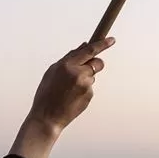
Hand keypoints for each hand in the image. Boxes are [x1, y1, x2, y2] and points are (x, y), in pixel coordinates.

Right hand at [11, 38, 112, 157]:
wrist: (47, 117)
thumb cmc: (46, 94)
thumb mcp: (52, 72)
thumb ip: (69, 58)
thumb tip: (83, 47)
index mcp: (67, 65)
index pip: (90, 50)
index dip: (102, 44)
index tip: (111, 40)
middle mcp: (78, 74)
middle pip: (97, 63)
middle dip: (95, 64)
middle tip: (85, 70)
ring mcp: (86, 86)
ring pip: (92, 76)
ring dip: (85, 79)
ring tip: (69, 89)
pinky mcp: (89, 96)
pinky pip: (90, 87)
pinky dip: (83, 90)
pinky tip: (72, 97)